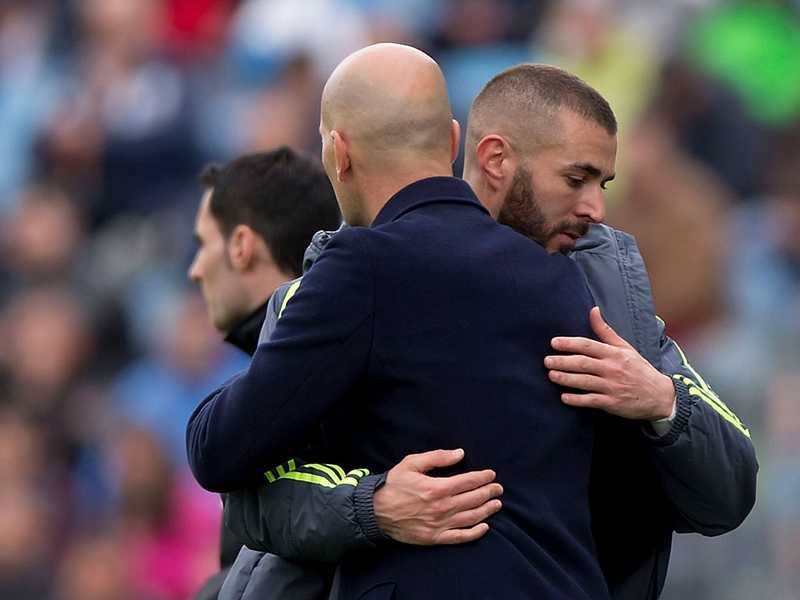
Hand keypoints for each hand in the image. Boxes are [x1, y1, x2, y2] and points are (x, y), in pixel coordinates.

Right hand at [373, 449, 502, 544]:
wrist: (375, 512)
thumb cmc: (394, 486)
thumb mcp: (412, 463)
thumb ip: (437, 458)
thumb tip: (460, 454)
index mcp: (437, 487)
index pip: (468, 481)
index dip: (483, 477)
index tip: (491, 475)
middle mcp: (442, 507)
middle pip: (474, 499)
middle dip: (489, 492)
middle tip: (498, 489)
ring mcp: (440, 524)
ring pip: (471, 518)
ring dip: (487, 510)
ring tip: (496, 504)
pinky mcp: (435, 538)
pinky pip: (461, 537)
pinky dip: (475, 533)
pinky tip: (484, 527)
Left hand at [545, 306, 675, 420]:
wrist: (660, 395)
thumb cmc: (639, 369)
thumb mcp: (625, 347)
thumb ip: (605, 331)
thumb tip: (593, 310)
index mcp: (614, 353)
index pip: (588, 345)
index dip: (570, 343)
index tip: (554, 343)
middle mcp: (612, 369)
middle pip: (583, 363)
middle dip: (563, 361)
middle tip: (547, 361)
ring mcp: (612, 386)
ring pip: (585, 381)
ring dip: (566, 378)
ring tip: (551, 375)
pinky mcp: (612, 403)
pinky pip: (591, 401)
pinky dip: (577, 399)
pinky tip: (564, 397)